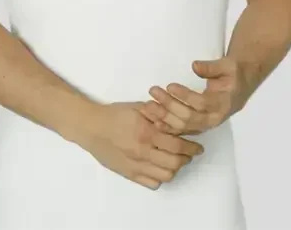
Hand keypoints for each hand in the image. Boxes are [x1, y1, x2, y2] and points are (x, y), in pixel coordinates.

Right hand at [80, 101, 204, 189]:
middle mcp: (143, 152)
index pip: (177, 144)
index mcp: (146, 133)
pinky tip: (161, 168)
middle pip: (174, 162)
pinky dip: (160, 177)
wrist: (91, 127)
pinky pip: (151, 183)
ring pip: (165, 175)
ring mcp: (136, 165)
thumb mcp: (138, 108)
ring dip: (175, 168)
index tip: (198, 146)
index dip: (191, 146)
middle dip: (187, 158)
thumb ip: (158, 114)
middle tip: (191, 153)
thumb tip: (177, 119)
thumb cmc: (114, 114)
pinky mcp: (129, 174)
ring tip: (177, 160)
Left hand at [139, 57, 248, 135]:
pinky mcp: (199, 126)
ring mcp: (206, 124)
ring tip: (149, 104)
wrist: (240, 84)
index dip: (185, 95)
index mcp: (223, 103)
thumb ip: (211, 67)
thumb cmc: (233, 73)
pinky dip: (167, 127)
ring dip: (164, 116)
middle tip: (154, 91)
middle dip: (169, 105)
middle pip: (189, 117)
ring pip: (183, 126)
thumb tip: (195, 66)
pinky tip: (154, 121)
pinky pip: (182, 130)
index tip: (170, 85)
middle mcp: (215, 118)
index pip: (201, 103)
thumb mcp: (227, 65)